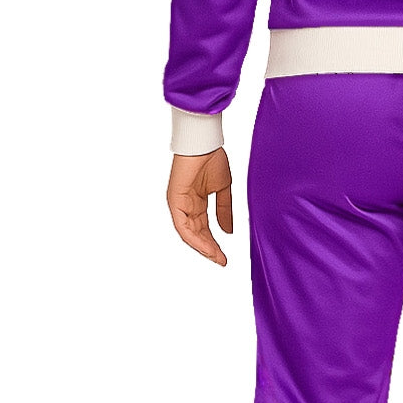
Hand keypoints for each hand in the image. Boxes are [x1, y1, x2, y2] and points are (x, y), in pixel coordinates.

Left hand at [167, 149, 232, 264]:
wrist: (205, 142)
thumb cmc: (212, 158)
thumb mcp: (223, 189)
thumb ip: (224, 210)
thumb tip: (228, 231)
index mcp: (196, 202)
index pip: (204, 229)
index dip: (214, 243)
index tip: (224, 257)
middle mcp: (186, 206)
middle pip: (197, 234)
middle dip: (210, 249)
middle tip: (222, 261)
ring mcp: (179, 204)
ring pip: (189, 234)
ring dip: (203, 247)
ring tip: (216, 257)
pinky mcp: (174, 201)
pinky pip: (183, 226)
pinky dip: (194, 238)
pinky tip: (206, 247)